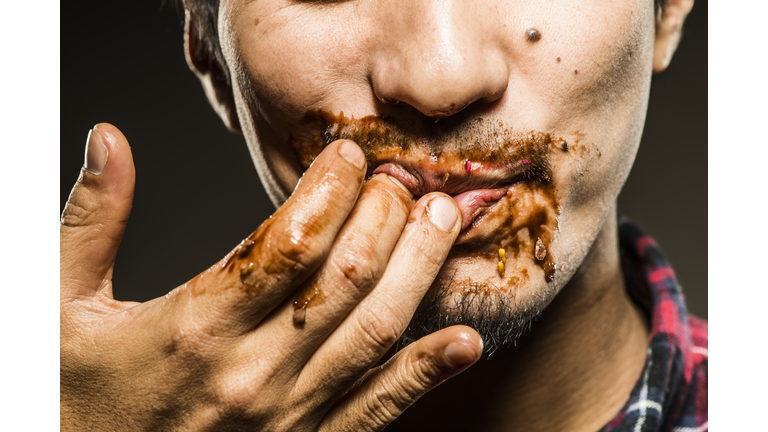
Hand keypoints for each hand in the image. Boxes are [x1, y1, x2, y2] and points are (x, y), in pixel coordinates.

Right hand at [60, 123, 482, 430]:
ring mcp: (286, 417)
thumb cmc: (71, 399)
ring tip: (443, 219)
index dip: (329, 190)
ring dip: (418, 270)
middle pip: (344, 280)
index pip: (287, 243)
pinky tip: (464, 341)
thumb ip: (88, 222)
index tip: (348, 156)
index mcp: (192, 328)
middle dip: (383, 217)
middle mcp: (250, 373)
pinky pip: (377, 410)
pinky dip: (425, 374)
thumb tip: (108, 141)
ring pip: (373, 333)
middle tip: (399, 176)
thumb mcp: (56, 307)